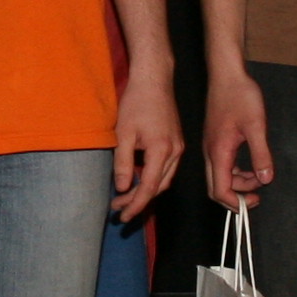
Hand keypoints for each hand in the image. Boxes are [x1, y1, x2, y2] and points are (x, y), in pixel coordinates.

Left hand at [109, 61, 180, 226]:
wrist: (154, 80)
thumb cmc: (137, 102)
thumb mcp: (123, 133)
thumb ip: (123, 163)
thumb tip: (123, 188)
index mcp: (163, 150)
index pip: (150, 187)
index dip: (136, 205)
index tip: (123, 217)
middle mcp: (175, 152)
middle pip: (158, 187)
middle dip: (138, 201)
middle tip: (118, 210)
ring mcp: (178, 147)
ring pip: (164, 180)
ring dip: (146, 191)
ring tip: (124, 199)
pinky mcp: (176, 143)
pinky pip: (166, 169)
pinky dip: (152, 178)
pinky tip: (137, 179)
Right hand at [201, 66, 269, 207]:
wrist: (227, 74)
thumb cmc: (240, 96)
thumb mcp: (256, 126)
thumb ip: (261, 154)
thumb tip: (266, 178)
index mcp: (218, 152)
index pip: (220, 190)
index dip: (236, 202)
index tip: (255, 200)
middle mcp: (211, 152)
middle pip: (217, 188)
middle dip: (237, 197)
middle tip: (258, 196)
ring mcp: (212, 147)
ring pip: (220, 177)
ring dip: (239, 184)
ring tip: (259, 177)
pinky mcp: (216, 141)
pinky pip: (223, 166)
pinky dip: (236, 172)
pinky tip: (251, 166)